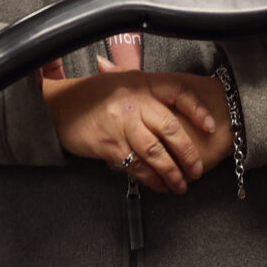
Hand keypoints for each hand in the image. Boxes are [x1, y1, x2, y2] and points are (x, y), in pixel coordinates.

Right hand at [41, 71, 230, 192]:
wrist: (56, 108)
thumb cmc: (89, 95)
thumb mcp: (118, 80)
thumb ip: (144, 86)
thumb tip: (175, 94)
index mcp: (139, 83)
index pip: (177, 91)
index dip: (197, 109)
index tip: (211, 126)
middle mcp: (133, 102)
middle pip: (170, 128)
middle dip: (187, 153)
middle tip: (196, 170)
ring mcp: (121, 124)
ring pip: (155, 152)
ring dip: (171, 172)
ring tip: (181, 185)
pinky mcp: (109, 145)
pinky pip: (136, 165)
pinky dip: (150, 178)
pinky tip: (158, 185)